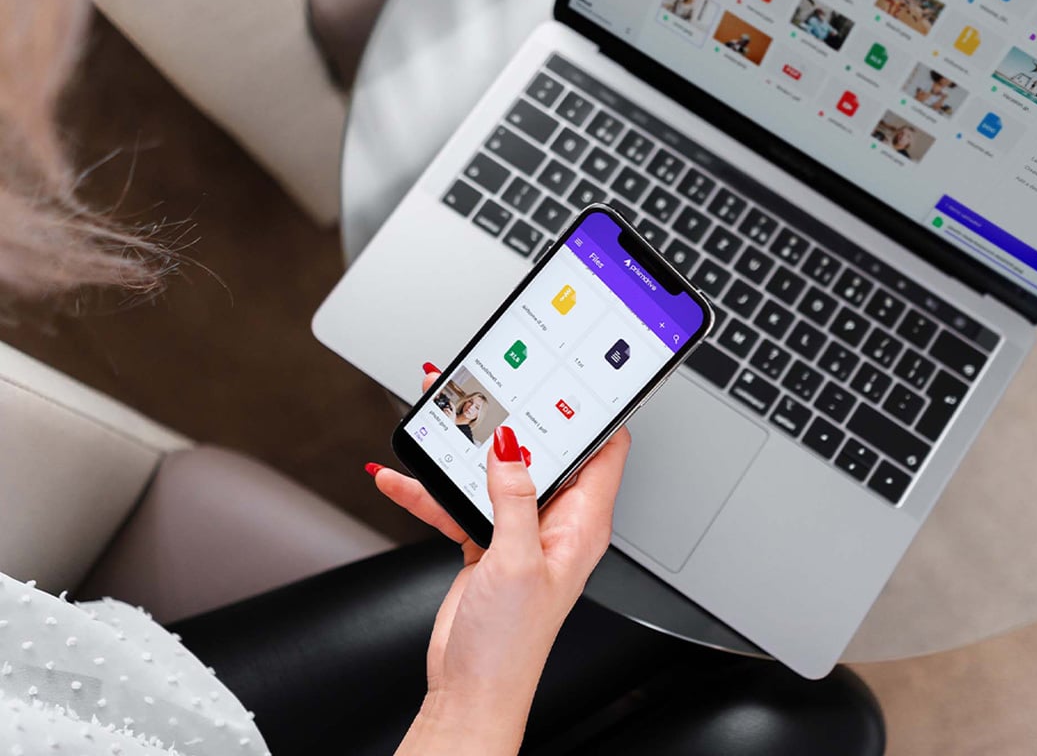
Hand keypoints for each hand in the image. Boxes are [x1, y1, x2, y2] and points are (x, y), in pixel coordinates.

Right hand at [373, 366, 631, 754]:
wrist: (471, 690)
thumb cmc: (511, 644)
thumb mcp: (516, 561)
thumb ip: (513, 497)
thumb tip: (511, 445)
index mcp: (582, 524)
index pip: (603, 450)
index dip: (590, 413)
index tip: (566, 380)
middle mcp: (556, 524)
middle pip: (539, 453)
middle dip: (509, 420)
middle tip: (482, 389)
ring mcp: (520, 532)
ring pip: (493, 474)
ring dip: (461, 453)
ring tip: (434, 419)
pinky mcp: (487, 543)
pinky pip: (460, 504)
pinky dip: (430, 491)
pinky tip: (399, 478)